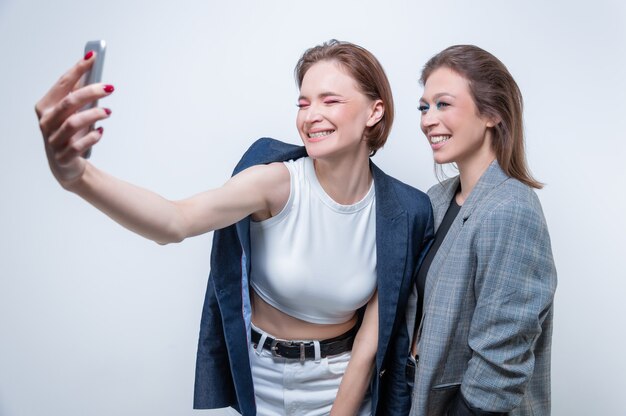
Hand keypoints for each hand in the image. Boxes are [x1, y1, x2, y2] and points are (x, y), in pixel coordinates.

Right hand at [35, 51, 113, 187]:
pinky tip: (101, 131)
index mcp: (46, 106)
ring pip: (73, 123)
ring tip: (108, 111)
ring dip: (94, 114)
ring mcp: (53, 140)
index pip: (62, 84)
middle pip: (69, 102)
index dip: (78, 69)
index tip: (92, 57)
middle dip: (91, 91)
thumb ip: (78, 95)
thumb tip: (93, 71)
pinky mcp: (63, 156)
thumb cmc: (70, 133)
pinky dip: (93, 136)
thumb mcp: (72, 113)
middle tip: (110, 88)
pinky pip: (79, 144)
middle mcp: (46, 122)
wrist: (66, 165)